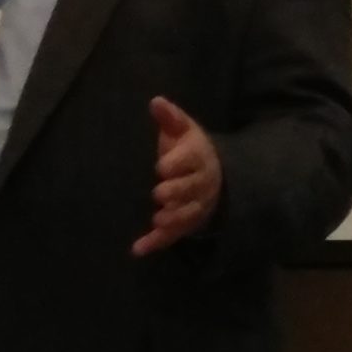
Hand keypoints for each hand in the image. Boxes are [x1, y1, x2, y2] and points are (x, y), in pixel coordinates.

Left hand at [132, 96, 222, 256]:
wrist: (214, 178)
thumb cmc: (189, 150)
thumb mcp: (183, 130)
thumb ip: (170, 118)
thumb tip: (155, 101)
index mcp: (198, 158)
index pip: (191, 161)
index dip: (178, 164)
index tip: (162, 165)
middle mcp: (200, 185)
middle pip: (190, 190)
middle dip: (176, 193)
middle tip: (159, 194)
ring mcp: (194, 207)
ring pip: (186, 215)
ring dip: (173, 220)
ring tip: (157, 221)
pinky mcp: (184, 225)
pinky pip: (173, 236)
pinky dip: (156, 243)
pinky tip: (137, 250)